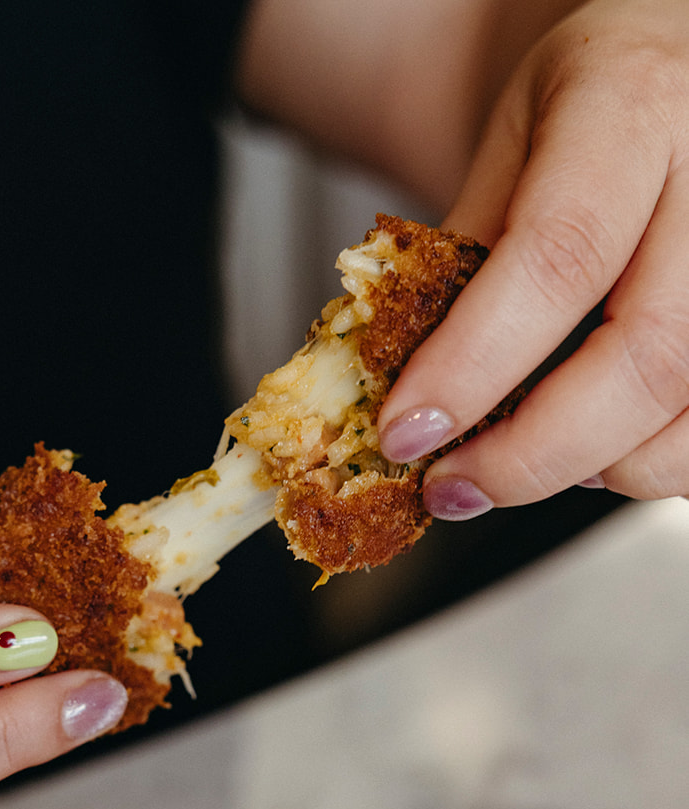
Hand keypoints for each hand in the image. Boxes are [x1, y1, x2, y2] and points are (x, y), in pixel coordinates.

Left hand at [378, 0, 688, 515]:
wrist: (664, 67)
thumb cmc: (584, 112)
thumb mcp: (503, 152)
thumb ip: (460, 262)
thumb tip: (401, 401)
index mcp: (634, 104)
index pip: (558, 255)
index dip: (473, 364)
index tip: (404, 432)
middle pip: (645, 355)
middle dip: (531, 451)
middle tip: (451, 485)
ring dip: (592, 467)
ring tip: (519, 462)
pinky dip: (645, 466)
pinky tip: (594, 452)